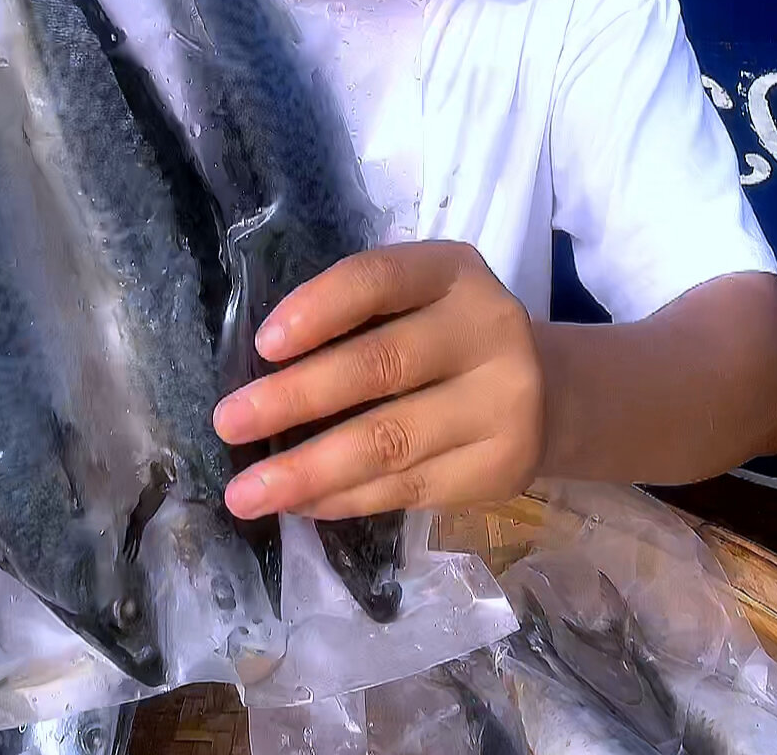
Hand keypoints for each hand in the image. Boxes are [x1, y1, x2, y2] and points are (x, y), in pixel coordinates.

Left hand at [213, 241, 544, 518]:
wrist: (548, 392)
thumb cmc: (446, 335)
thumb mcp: (418, 299)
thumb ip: (358, 318)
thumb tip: (259, 372)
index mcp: (453, 272)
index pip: (380, 279)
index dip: (320, 308)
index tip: (265, 343)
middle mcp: (486, 330)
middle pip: (380, 365)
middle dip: (295, 397)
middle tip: (228, 421)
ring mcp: (500, 403)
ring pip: (390, 441)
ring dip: (308, 469)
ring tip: (245, 491)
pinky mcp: (498, 469)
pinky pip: (407, 488)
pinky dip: (344, 498)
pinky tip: (300, 503)